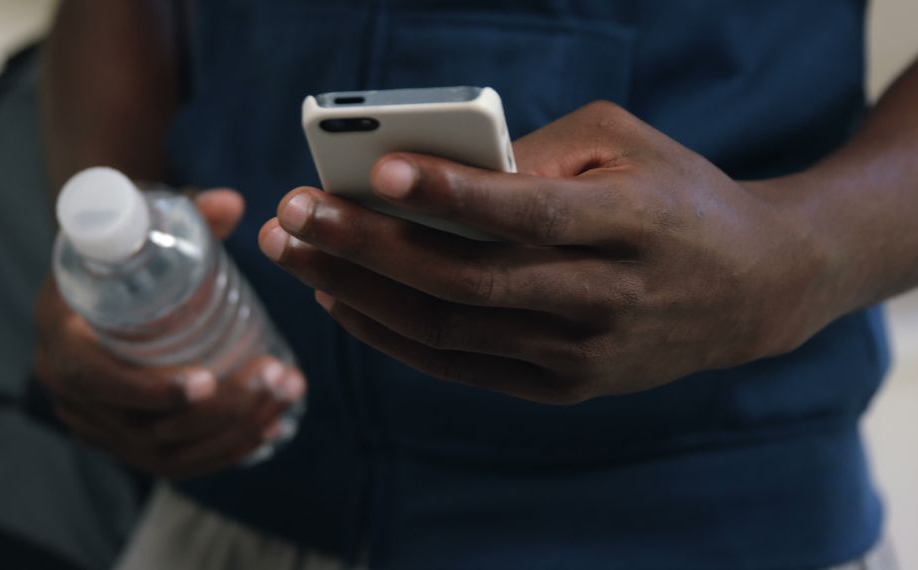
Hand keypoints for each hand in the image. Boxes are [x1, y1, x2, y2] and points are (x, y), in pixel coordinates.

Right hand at [34, 189, 305, 477]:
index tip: (206, 381)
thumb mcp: (146, 223)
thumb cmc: (125, 247)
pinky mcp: (124, 439)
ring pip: (166, 453)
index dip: (149, 389)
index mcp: (60, 336)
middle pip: (144, 427)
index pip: (94, 378)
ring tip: (284, 394)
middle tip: (274, 378)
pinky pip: (173, 462)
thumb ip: (187, 211)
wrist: (104, 276)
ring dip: (233, 432)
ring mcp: (98, 422)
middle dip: (219, 412)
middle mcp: (70, 391)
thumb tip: (231, 204)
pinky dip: (224, 451)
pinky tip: (268, 427)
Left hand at [259, 101, 832, 404]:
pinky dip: (394, 335)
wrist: (751, 288)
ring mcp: (583, 353)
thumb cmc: (675, 195)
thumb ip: (533, 154)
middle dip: (369, 248)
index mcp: (633, 223)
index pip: (526, 215)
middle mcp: (607, 297)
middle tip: (294, 215)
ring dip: (361, 293)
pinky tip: (342, 301)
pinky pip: (461, 366)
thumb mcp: (624, 144)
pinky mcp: (565, 387)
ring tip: (298, 254)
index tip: (376, 171)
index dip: (451, 196)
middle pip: (468, 281)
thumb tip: (431, 177)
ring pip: (451, 330)